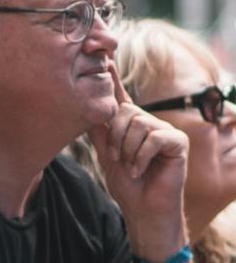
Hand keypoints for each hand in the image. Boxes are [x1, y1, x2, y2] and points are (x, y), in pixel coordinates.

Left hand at [92, 67, 188, 252]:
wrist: (143, 207)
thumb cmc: (126, 183)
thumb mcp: (105, 153)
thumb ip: (98, 129)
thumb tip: (84, 105)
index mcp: (129, 123)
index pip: (119, 96)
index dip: (112, 76)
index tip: (103, 54)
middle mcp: (148, 121)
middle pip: (123, 113)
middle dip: (114, 139)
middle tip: (116, 160)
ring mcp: (165, 130)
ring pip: (136, 126)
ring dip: (127, 152)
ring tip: (131, 167)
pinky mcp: (177, 141)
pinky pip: (152, 139)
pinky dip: (140, 158)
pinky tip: (142, 170)